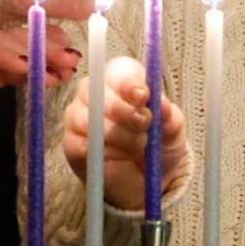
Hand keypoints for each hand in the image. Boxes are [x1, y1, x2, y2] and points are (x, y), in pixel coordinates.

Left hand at [0, 17, 79, 123]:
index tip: (29, 66)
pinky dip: (35, 65)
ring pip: (12, 45)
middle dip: (34, 49)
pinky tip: (59, 69)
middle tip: (67, 58)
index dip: (3, 52)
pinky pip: (11, 62)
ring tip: (73, 60)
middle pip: (1, 38)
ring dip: (42, 52)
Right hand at [62, 55, 188, 211]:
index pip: (117, 70)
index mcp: (121, 79)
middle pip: (98, 91)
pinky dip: (109, 152)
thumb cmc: (158, 141)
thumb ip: (169, 116)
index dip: (128, 82)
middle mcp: (95, 92)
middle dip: (124, 110)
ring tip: (140, 145)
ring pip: (91, 119)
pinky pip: (85, 144)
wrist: (147, 175)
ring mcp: (78, 116)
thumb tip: (162, 105)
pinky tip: (123, 156)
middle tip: (144, 124)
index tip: (144, 96)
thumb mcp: (172, 129)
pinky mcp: (72, 143)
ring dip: (119, 134)